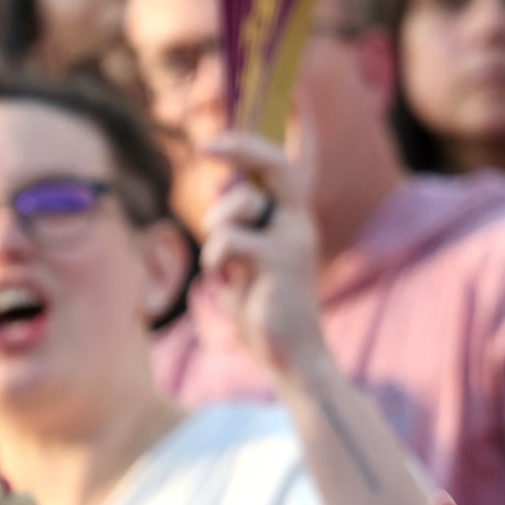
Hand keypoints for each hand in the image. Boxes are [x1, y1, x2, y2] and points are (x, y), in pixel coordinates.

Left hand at [194, 132, 328, 380]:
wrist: (294, 358)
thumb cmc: (264, 313)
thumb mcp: (245, 264)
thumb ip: (236, 232)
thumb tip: (218, 202)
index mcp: (291, 221)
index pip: (276, 168)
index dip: (244, 147)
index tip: (208, 146)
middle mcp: (298, 223)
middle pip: (274, 164)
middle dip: (238, 148)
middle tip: (206, 148)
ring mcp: (294, 240)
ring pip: (240, 205)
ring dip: (217, 230)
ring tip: (224, 266)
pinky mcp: (282, 261)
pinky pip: (229, 240)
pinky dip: (216, 261)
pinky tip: (228, 283)